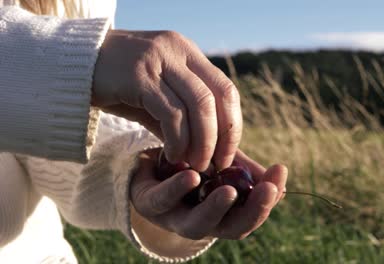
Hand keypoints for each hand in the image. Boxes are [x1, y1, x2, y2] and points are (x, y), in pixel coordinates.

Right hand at [92, 30, 241, 170]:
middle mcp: (177, 51)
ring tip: (194, 164)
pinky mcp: (139, 76)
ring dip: (202, 142)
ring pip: (199, 105)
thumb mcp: (157, 97)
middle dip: (222, 137)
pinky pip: (171, 113)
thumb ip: (183, 115)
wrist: (72, 68)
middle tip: (214, 165)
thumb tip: (209, 148)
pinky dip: (178, 139)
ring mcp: (159, 60)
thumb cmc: (118, 85)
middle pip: (218, 97)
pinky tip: (172, 155)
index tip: (227, 154)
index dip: (232, 125)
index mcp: (187, 53)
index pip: (226, 90)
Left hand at [129, 149, 287, 239]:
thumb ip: (245, 169)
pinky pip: (164, 199)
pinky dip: (178, 189)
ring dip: (215, 209)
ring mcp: (174, 217)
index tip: (281, 172)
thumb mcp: (220, 163)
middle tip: (268, 190)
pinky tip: (192, 176)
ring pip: (197, 224)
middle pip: (231, 228)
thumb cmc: (190, 167)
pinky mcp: (149, 204)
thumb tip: (278, 175)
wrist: (149, 164)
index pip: (250, 214)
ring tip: (231, 192)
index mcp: (222, 214)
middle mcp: (201, 222)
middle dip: (253, 211)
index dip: (268, 198)